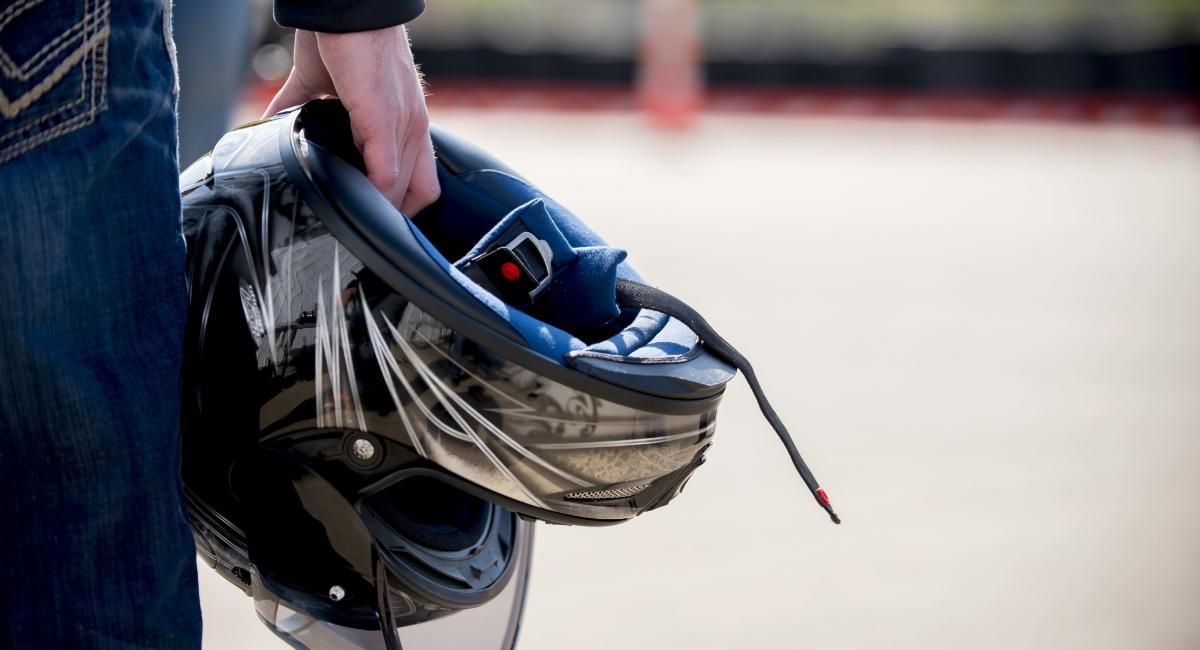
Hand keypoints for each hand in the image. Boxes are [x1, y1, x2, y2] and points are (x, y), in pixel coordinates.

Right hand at [264, 26, 439, 215]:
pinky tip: (349, 203)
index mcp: (406, 124)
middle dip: (388, 218)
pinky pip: (386, 174)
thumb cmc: (340, 39)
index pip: (421, 184)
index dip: (400, 206)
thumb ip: (303, 111)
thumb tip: (268, 128)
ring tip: (349, 223)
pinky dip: (371, 195)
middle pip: (416, 197)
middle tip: (357, 230)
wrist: (344, 7)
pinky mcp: (383, 120)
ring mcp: (403, 126)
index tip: (372, 219)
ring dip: (376, 210)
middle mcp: (413, 129)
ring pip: (401, 192)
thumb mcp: (326, 86)